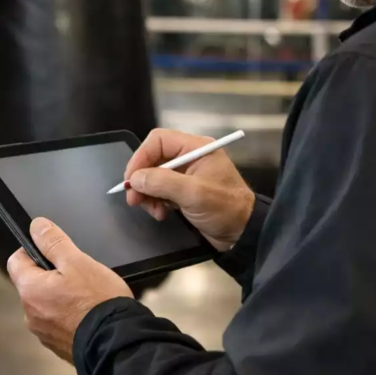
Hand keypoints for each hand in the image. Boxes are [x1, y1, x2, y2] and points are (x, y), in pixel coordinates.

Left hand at [8, 218, 132, 362]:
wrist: (117, 342)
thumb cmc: (97, 300)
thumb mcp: (78, 262)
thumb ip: (54, 242)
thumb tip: (36, 226)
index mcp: (30, 290)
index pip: (16, 261)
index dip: (33, 250)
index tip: (54, 250)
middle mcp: (30, 314)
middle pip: (33, 283)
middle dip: (51, 274)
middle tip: (78, 273)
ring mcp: (43, 333)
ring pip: (46, 303)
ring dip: (59, 296)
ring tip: (86, 295)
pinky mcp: (57, 345)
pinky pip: (57, 322)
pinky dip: (68, 315)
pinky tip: (88, 313)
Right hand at [125, 129, 255, 251]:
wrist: (243, 233)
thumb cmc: (225, 208)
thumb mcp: (193, 193)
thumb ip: (162, 182)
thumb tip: (135, 179)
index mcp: (197, 148)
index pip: (159, 140)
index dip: (141, 156)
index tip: (132, 178)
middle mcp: (191, 157)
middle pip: (154, 159)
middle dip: (142, 179)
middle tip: (133, 199)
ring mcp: (188, 175)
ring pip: (155, 177)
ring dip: (148, 194)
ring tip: (152, 210)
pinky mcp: (185, 192)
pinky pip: (161, 191)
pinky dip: (156, 202)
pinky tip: (161, 213)